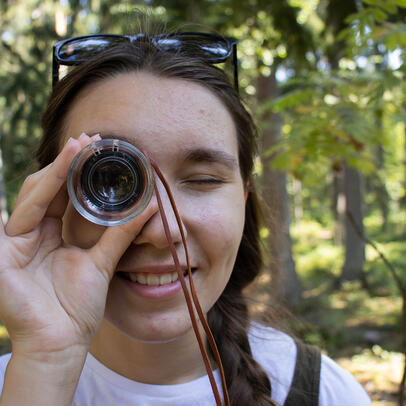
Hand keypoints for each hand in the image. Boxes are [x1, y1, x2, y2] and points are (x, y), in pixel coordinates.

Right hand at [0, 134, 155, 358]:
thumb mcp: (103, 261)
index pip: (65, 196)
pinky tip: (54, 172)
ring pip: (35, 196)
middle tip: (89, 141)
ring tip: (78, 149)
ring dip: (55, 171)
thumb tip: (149, 207)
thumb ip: (120, 233)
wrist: (61, 341)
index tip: (98, 151)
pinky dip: (40, 193)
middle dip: (67, 165)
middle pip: (49, 190)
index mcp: (54, 235)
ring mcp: (15, 241)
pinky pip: (22, 215)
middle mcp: (34, 233)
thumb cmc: (78, 306)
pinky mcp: (2, 253)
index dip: (79, 173)